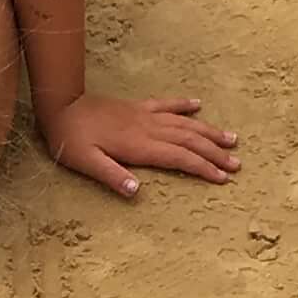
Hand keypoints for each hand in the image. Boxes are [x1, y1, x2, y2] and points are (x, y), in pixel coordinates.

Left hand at [41, 91, 239, 198]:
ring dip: (208, 131)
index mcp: (138, 145)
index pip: (179, 157)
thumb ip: (111, 176)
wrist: (59, 105)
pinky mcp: (137, 107)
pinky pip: (166, 104)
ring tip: (231, 139)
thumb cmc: (69, 139)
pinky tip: (199, 105)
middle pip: (189, 140)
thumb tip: (135, 192)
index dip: (202, 168)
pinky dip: (184, 105)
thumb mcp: (85, 163)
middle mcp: (147, 128)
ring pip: (184, 122)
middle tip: (237, 164)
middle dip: (214, 153)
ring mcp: (144, 115)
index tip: (222, 178)